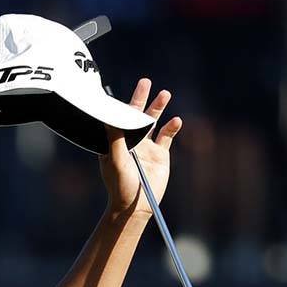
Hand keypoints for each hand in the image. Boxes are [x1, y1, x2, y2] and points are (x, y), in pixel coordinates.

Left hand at [98, 79, 182, 217]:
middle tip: (145, 81)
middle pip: (136, 115)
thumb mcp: (115, 161)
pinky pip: (166, 137)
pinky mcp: (160, 154)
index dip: (123, 103)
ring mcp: (146, 146)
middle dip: (141, 98)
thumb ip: (114, 139)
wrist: (137, 205)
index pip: (120, 117)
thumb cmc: (120, 185)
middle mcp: (131, 141)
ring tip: (165, 93)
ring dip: (158, 108)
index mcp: (116, 141)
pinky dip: (172, 128)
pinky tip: (176, 120)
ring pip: (153, 122)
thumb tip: (110, 118)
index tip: (125, 91)